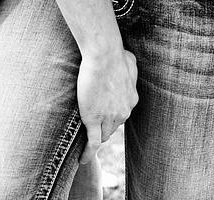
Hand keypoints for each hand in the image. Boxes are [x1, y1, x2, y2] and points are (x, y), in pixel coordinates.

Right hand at [77, 46, 137, 165]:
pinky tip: (82, 159)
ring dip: (96, 135)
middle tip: (94, 123)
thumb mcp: (130, 62)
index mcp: (131, 99)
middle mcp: (124, 111)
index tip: (105, 113)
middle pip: (113, 126)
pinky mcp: (94, 119)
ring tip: (87, 141)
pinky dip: (88, 152)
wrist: (104, 54)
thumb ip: (130, 70)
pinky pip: (92, 142)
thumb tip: (129, 67)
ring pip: (103, 134)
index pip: (121, 114)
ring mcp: (109, 117)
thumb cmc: (116, 54)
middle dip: (104, 125)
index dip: (112, 115)